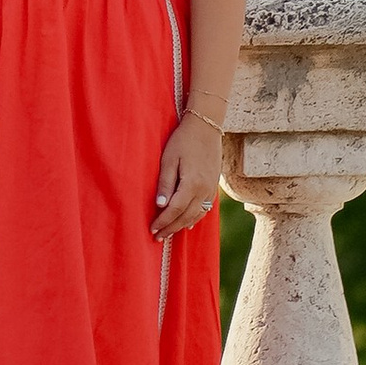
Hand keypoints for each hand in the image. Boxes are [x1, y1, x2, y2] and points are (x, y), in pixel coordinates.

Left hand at [153, 110, 224, 239]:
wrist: (206, 127)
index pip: (175, 210)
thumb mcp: (169, 159)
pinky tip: (187, 223)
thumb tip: (160, 205)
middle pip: (186, 216)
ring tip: (169, 233)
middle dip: (171, 228)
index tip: (152, 229)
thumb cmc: (183, 140)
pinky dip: (194, 218)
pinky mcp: (213, 186)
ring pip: (196, 215)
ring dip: (182, 226)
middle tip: (157, 237)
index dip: (163, 221)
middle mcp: (204, 190)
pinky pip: (204, 209)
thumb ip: (165, 183)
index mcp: (192, 184)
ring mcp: (211, 190)